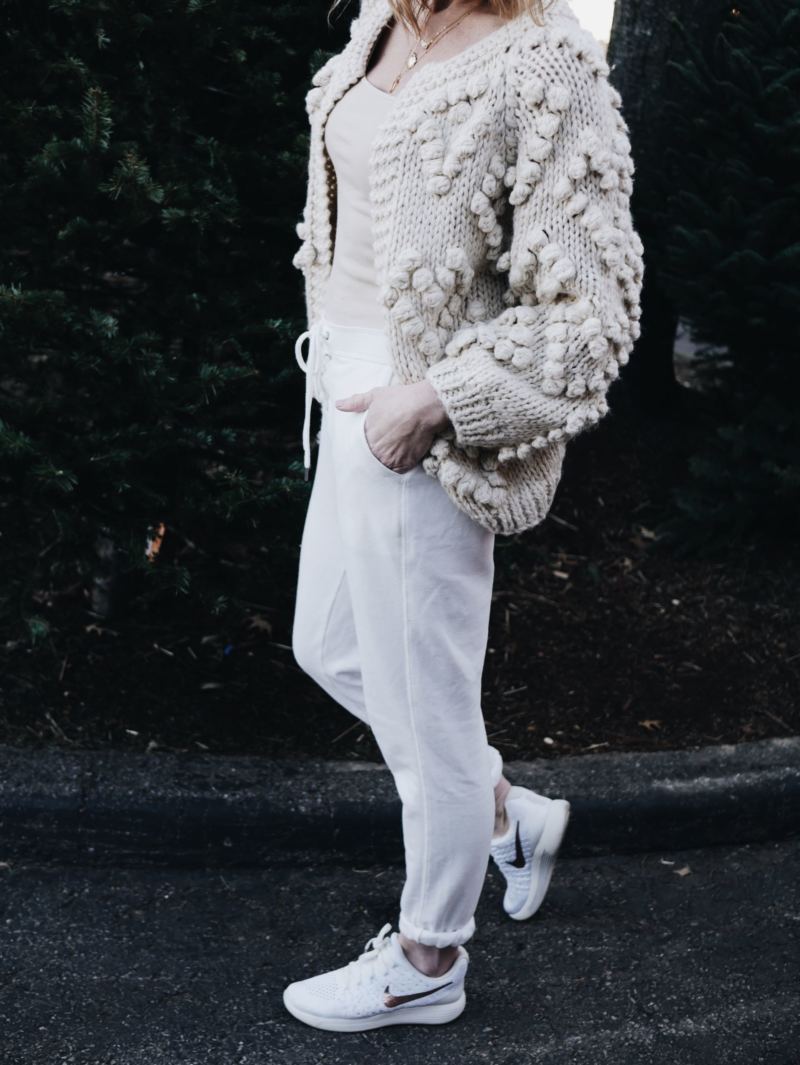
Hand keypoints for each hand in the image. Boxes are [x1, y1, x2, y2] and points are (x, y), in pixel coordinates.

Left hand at [335, 379, 450, 472]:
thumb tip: (338, 405)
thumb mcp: (375, 396)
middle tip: (386, 446)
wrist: (424, 407)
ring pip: (385, 465)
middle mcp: (377, 450)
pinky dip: (402, 465)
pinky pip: (400, 470)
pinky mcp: (406, 463)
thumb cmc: (400, 399)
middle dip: (378, 453)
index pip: (360, 448)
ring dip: (389, 461)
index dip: (367, 445)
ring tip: (395, 451)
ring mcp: (392, 458)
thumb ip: (355, 402)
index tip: (374, 441)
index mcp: (366, 436)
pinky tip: (405, 455)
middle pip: (373, 458)